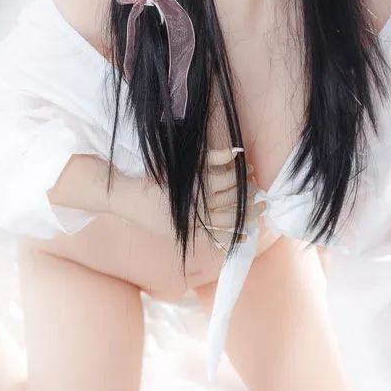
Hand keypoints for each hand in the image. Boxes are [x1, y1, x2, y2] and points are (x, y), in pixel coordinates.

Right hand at [131, 147, 265, 248]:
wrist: (128, 198)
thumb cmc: (154, 177)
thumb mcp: (183, 165)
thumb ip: (209, 158)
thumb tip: (236, 152)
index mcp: (196, 186)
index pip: (230, 181)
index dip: (244, 178)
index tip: (251, 173)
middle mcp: (197, 205)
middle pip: (232, 202)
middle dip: (250, 198)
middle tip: (262, 196)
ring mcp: (192, 221)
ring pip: (227, 220)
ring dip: (246, 217)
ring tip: (258, 214)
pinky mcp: (187, 231)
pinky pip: (214, 237)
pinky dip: (230, 238)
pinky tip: (243, 238)